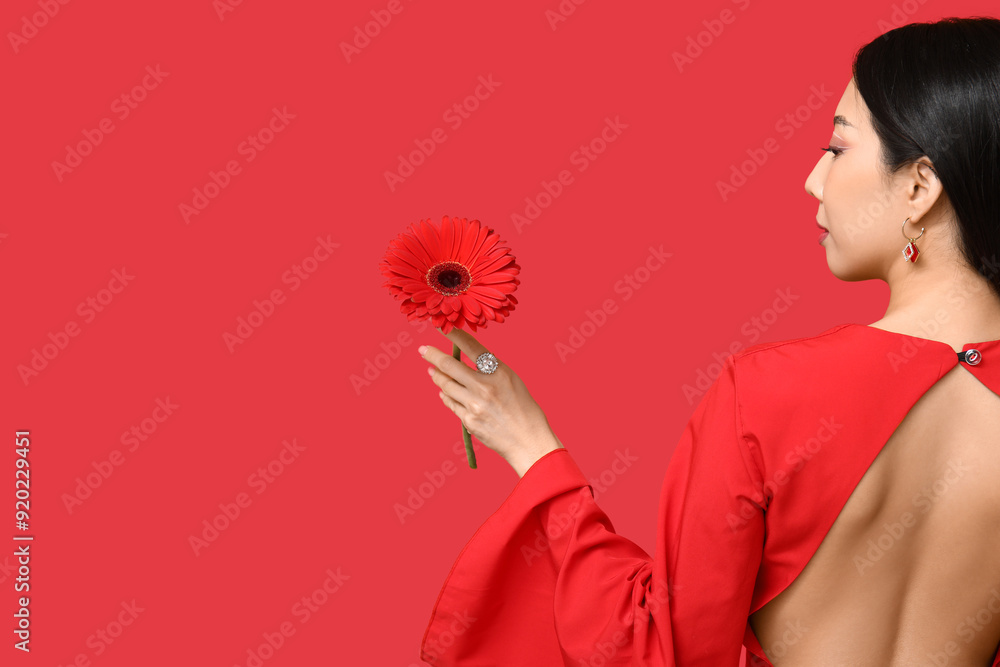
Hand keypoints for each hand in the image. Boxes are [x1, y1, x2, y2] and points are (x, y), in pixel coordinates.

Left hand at [420, 327, 562, 476]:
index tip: (442, 328)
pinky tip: (443, 392)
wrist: (528, 440)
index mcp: (499, 372)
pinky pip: (451, 404)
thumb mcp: (512, 381)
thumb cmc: (523, 409)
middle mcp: (485, 386)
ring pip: (446, 385)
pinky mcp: (468, 421)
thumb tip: (466, 361)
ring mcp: (474, 405)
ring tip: (432, 371)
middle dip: (432, 355)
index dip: (454, 335)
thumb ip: (490, 371)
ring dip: (437, 376)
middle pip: (450, 365)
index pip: (472, 347)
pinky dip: (446, 396)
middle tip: (423, 350)